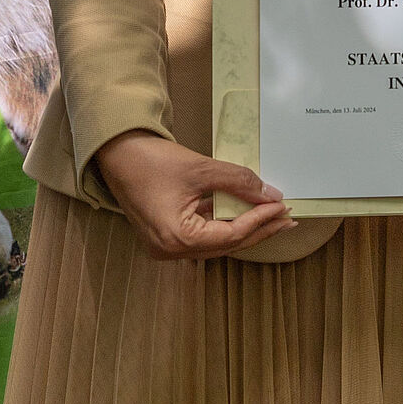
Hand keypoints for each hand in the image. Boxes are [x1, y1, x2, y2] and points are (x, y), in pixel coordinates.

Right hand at [92, 131, 297, 260]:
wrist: (115, 152)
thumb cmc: (150, 160)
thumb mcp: (200, 168)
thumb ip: (238, 181)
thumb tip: (269, 195)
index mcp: (178, 238)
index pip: (231, 236)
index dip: (260, 221)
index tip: (282, 207)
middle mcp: (171, 251)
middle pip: (226, 244)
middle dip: (258, 230)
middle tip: (287, 219)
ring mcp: (166, 247)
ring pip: (216, 242)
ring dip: (243, 228)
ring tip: (272, 217)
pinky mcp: (165, 236)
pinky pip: (203, 234)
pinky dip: (224, 223)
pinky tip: (244, 213)